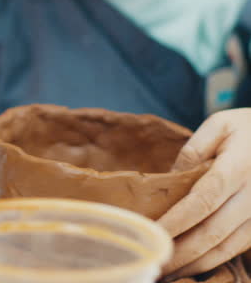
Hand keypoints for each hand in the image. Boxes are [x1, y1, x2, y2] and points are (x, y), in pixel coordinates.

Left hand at [158, 109, 250, 277]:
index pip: (204, 200)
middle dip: (180, 251)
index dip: (178, 220)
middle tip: (153, 261)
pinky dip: (213, 260)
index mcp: (239, 167)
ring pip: (227, 247)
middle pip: (213, 231)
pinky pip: (238, 248)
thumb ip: (193, 150)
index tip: (152, 232)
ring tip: (167, 270)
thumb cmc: (248, 128)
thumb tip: (168, 179)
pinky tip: (191, 263)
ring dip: (195, 262)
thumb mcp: (220, 125)